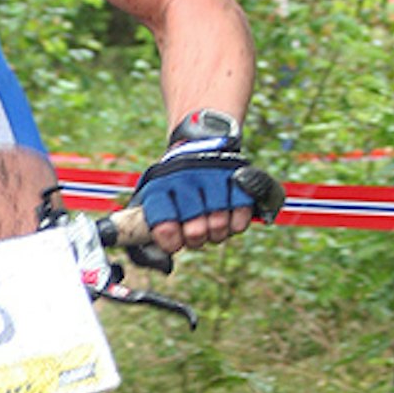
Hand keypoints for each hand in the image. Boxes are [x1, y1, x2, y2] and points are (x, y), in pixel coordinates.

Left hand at [132, 110, 279, 255]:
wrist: (203, 139)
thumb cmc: (176, 180)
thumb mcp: (157, 194)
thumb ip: (154, 223)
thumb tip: (153, 253)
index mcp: (162, 185)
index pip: (164, 222)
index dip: (170, 238)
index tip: (173, 242)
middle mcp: (188, 180)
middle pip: (194, 231)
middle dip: (195, 237)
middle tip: (194, 231)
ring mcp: (216, 180)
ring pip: (218, 226)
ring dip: (215, 231)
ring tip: (211, 222)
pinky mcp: (240, 181)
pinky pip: (240, 218)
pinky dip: (235, 223)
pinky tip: (228, 215)